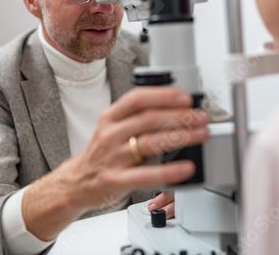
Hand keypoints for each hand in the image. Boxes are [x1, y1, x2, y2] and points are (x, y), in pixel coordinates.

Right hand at [23, 87, 209, 239]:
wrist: (78, 182)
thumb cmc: (103, 153)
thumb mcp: (113, 128)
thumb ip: (138, 116)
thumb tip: (176, 106)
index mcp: (110, 117)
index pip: (137, 98)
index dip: (164, 95)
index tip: (186, 97)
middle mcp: (110, 134)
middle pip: (148, 119)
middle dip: (180, 116)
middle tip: (201, 117)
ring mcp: (112, 157)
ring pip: (150, 142)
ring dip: (180, 137)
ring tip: (201, 135)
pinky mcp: (116, 180)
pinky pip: (146, 174)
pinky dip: (169, 171)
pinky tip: (186, 168)